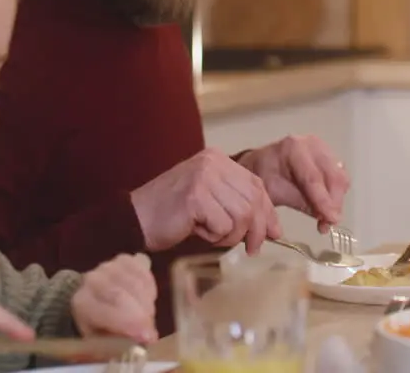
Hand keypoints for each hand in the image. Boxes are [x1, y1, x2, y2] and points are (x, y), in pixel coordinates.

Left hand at [72, 253, 157, 343]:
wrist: (91, 299)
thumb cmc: (98, 326)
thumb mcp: (102, 341)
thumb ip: (119, 341)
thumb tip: (146, 339)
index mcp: (83, 303)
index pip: (107, 310)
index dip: (129, 322)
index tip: (147, 336)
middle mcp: (92, 280)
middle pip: (122, 294)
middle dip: (142, 314)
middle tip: (151, 330)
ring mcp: (108, 266)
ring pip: (136, 282)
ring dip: (147, 302)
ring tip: (146, 316)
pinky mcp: (124, 259)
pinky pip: (144, 271)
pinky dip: (150, 287)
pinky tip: (146, 298)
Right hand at [130, 148, 282, 252]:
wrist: (135, 220)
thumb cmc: (173, 215)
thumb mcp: (211, 202)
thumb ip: (239, 206)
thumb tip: (274, 229)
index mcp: (217, 159)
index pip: (257, 185)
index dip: (268, 212)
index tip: (273, 233)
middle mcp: (212, 162)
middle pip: (254, 200)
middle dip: (256, 230)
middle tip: (251, 249)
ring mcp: (203, 178)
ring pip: (242, 215)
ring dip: (231, 236)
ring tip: (212, 236)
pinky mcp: (195, 197)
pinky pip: (224, 226)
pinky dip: (215, 237)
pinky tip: (198, 232)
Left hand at [238, 135, 349, 233]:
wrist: (262, 165)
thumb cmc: (265, 177)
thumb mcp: (275, 192)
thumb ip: (300, 203)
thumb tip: (323, 217)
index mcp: (293, 149)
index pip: (313, 177)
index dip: (324, 201)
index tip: (331, 219)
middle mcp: (312, 145)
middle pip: (333, 176)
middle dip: (334, 203)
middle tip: (328, 223)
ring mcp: (323, 149)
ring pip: (341, 178)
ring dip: (336, 202)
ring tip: (325, 219)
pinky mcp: (330, 157)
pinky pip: (341, 179)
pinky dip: (336, 196)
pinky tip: (326, 208)